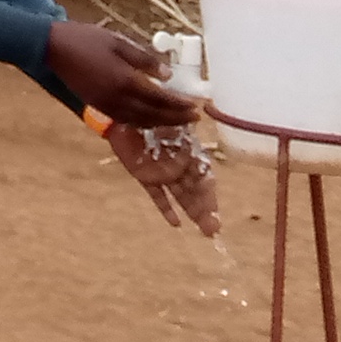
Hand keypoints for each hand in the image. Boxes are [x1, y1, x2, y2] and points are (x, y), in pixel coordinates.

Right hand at [47, 22, 197, 128]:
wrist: (52, 48)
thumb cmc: (86, 39)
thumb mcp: (118, 42)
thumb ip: (144, 60)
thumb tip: (167, 75)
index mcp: (125, 81)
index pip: (160, 98)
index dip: (180, 104)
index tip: (196, 106)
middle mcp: (117, 98)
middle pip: (153, 114)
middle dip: (176, 117)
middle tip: (194, 117)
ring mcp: (106, 105)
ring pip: (140, 121)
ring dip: (161, 122)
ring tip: (177, 120)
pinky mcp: (97, 105)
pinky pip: (126, 120)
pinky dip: (142, 121)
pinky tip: (150, 117)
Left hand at [104, 118, 222, 237]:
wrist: (123, 113)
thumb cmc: (151, 110)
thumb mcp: (169, 114)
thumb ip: (182, 117)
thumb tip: (197, 110)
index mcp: (189, 152)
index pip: (204, 177)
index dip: (210, 195)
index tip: (217, 211)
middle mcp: (178, 166)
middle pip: (195, 192)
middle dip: (206, 210)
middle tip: (214, 230)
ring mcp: (162, 173)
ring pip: (181, 196)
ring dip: (192, 212)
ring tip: (206, 231)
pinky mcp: (145, 176)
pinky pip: (157, 195)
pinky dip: (165, 208)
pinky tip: (176, 224)